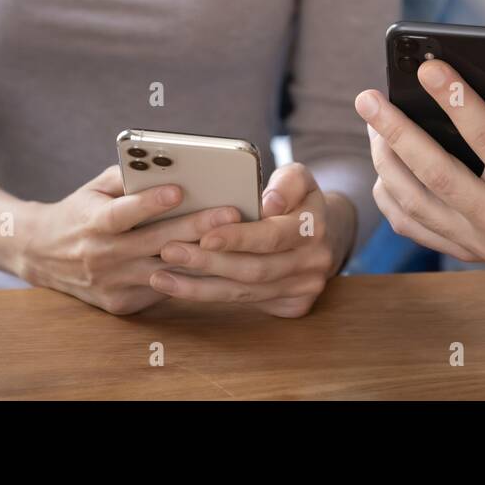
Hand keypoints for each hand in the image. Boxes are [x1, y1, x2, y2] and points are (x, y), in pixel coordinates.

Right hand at [17, 165, 239, 314]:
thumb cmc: (80, 211)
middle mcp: (102, 256)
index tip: (179, 190)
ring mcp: (112, 284)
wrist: (42, 255)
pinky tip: (215, 262)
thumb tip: (167, 166)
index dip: (149, 203)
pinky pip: (161, 289)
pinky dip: (188, 276)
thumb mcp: (95, 187)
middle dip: (196, 227)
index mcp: (93, 223)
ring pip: (165, 271)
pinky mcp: (120, 304)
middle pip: (155, 243)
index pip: (122, 214)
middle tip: (231, 213)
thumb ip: (127, 177)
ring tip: (234, 239)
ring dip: (200, 256)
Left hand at [148, 163, 353, 317]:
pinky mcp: (291, 306)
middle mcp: (313, 262)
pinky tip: (179, 287)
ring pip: (245, 292)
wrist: (324, 233)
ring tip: (160, 274)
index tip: (205, 235)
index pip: (273, 236)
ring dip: (199, 286)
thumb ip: (286, 182)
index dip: (238, 238)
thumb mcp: (298, 178)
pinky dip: (208, 295)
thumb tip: (269, 202)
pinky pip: (244, 302)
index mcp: (313, 227)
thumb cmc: (298, 198)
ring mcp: (303, 288)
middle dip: (208, 262)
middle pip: (254, 269)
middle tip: (168, 250)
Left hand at [354, 60, 484, 269]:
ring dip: (385, 160)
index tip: (427, 67)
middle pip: (435, 173)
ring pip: (414, 202)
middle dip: (396, 131)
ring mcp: (478, 242)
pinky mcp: (463, 251)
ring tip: (372, 124)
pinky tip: (383, 163)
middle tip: (367, 98)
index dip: (456, 100)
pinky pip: (412, 226)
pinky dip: (390, 196)